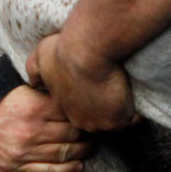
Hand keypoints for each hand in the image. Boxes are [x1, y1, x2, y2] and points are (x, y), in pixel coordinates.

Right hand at [0, 84, 91, 171]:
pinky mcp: (17, 169)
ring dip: (81, 151)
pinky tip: (79, 166)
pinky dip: (67, 171)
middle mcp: (32, 130)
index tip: (89, 113)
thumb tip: (67, 92)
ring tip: (89, 148)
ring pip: (64, 153)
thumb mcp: (18, 90)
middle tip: (94, 132)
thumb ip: (42, 93)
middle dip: (86, 134)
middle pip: (71, 134)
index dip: (82, 113)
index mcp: (33, 107)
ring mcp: (25, 152)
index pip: (69, 112)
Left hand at [26, 34, 140, 132]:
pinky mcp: (121, 119)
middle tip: (112, 88)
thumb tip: (33, 81)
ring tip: (125, 91)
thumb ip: (35, 70)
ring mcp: (102, 123)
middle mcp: (82, 120)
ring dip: (121, 108)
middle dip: (105, 108)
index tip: (96, 86)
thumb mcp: (41, 58)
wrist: (88, 48)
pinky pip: (134, 118)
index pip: (80, 112)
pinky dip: (136, 109)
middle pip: (98, 120)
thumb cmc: (63, 50)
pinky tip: (135, 94)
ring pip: (115, 120)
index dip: (90, 99)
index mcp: (65, 108)